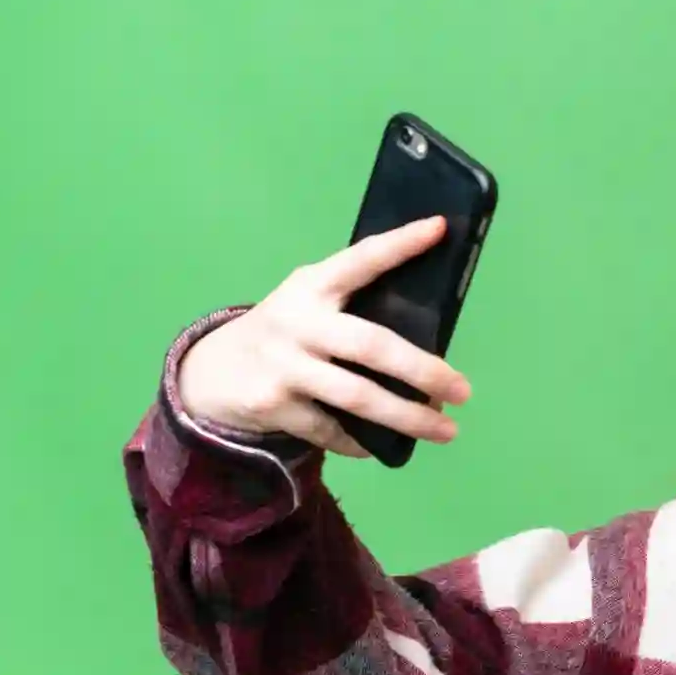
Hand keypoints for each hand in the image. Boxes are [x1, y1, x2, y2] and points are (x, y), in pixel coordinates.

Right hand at [176, 216, 472, 457]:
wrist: (212, 372)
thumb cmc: (287, 333)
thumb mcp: (309, 304)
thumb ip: (352, 306)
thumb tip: (429, 333)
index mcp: (312, 286)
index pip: (361, 259)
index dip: (399, 244)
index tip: (438, 228)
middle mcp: (298, 322)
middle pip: (371, 346)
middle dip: (424, 371)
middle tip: (462, 390)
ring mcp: (284, 365)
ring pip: (358, 397)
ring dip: (408, 418)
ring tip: (446, 430)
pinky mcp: (273, 405)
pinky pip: (332, 430)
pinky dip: (362, 442)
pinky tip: (385, 445)